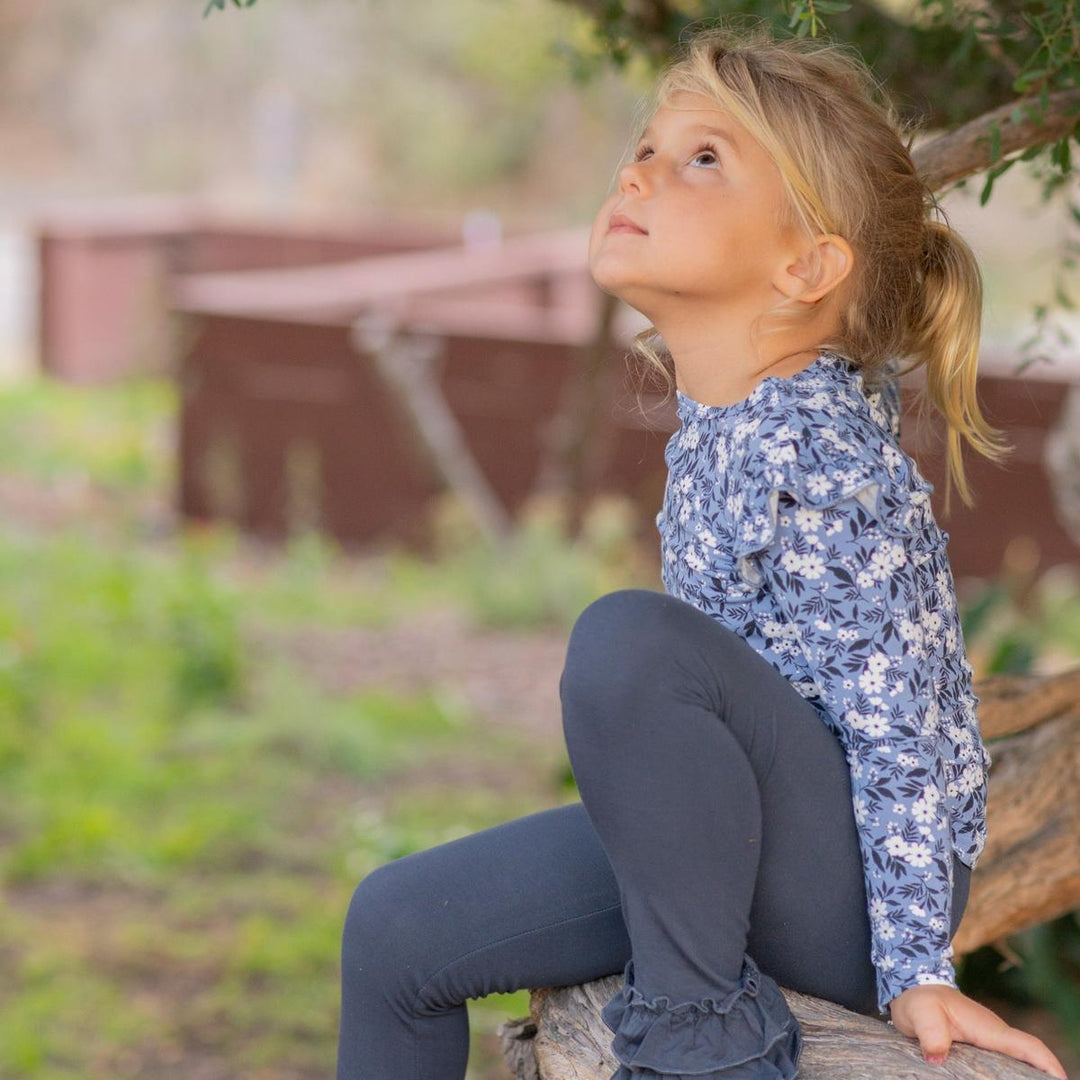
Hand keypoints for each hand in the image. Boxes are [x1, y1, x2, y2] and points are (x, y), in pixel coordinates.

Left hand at [888, 984, 1067, 1078]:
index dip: (1047, 1063)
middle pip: (1028, 1057)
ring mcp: (987, 1039)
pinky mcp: (978, 1045)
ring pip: (1016, 1060)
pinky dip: (1010, 1072)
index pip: (1027, 1045)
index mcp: (987, 1028)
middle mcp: (993, 1034)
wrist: (912, 989)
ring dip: (1027, 1074)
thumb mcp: (920, 1013)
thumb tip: (936, 1057)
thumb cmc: (919, 1000)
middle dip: (1043, 1075)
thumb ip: (930, 1033)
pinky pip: (1001, 1061)